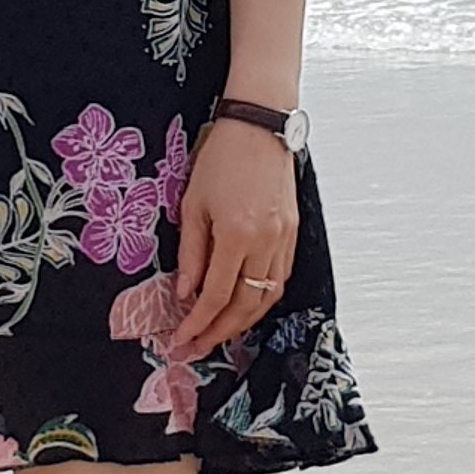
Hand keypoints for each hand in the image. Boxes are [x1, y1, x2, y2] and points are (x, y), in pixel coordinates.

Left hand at [169, 118, 298, 363]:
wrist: (259, 126)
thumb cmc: (222, 158)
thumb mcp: (192, 204)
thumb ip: (190, 253)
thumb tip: (184, 292)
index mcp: (236, 235)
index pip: (216, 295)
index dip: (198, 323)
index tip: (182, 339)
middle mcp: (265, 243)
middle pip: (246, 306)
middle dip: (220, 332)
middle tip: (198, 347)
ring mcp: (283, 239)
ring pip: (267, 297)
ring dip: (244, 321)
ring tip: (219, 332)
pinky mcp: (292, 232)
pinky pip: (280, 278)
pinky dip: (262, 299)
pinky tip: (245, 305)